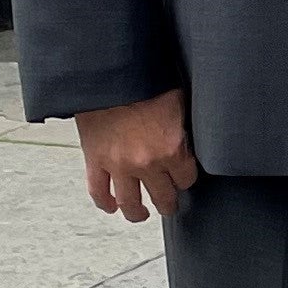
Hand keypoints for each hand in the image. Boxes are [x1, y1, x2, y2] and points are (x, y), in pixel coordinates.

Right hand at [78, 89, 196, 223]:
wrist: (108, 73)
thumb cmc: (145, 81)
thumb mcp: (178, 101)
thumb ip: (183, 126)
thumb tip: (192, 135)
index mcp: (172, 148)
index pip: (187, 179)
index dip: (186, 178)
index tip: (183, 176)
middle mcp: (147, 163)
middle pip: (163, 198)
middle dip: (168, 203)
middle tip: (168, 204)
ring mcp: (119, 165)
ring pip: (130, 204)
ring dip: (138, 213)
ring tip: (141, 214)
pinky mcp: (95, 160)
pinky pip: (98, 191)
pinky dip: (104, 203)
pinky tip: (111, 206)